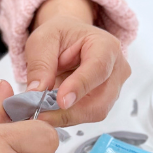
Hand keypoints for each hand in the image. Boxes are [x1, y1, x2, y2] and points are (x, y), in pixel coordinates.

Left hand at [24, 0, 129, 124]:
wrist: (69, 41)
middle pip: (100, 100)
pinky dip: (67, 117)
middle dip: (69, 111)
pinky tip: (50, 112)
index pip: (98, 68)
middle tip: (40, 115)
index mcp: (106, 45)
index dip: (80, 86)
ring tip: (41, 113)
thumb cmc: (60, 35)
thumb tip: (36, 92)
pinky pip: (86, 116)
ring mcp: (113, 88)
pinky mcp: (104, 102)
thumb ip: (40, 64)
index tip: (61, 101)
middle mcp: (116, 69)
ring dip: (66, 116)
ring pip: (94, 112)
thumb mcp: (43, 40)